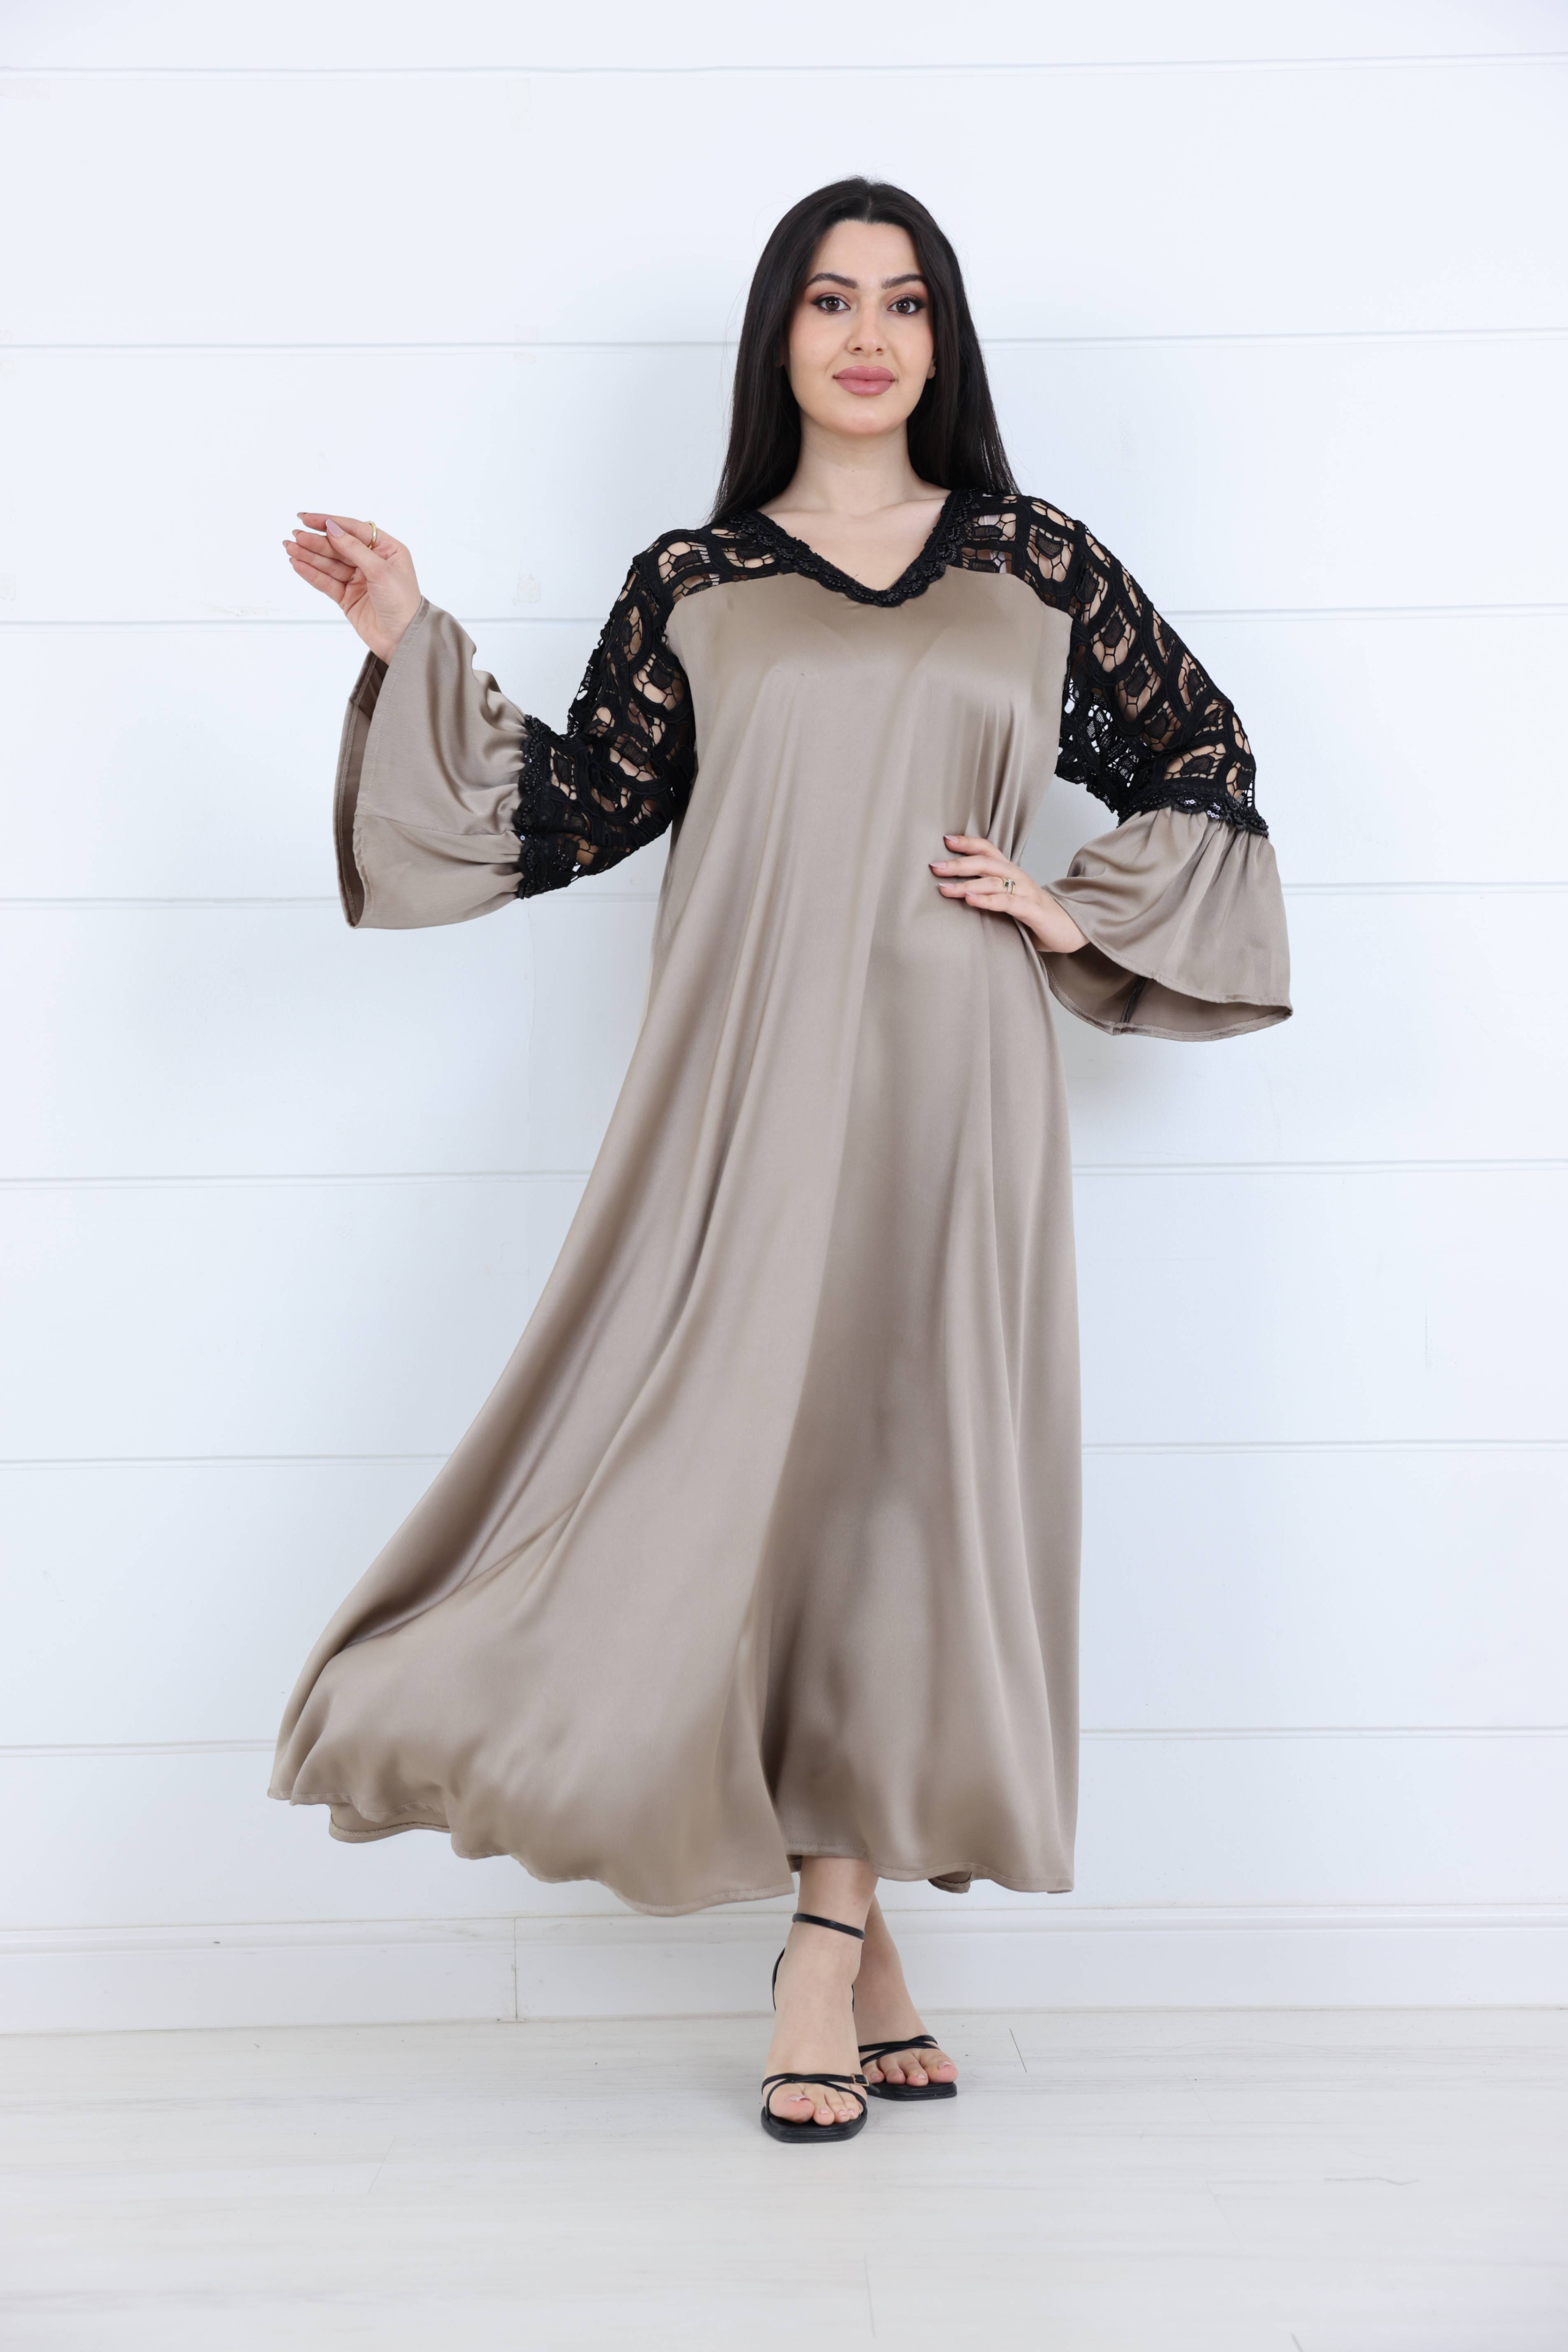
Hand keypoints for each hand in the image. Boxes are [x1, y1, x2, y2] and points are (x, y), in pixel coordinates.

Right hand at [282, 512, 422, 661]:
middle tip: (295, 536)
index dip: (329, 523)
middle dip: (316, 541)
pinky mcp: (348, 597)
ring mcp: (359, 580)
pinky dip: (312, 574)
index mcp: (387, 550)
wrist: (403, 640)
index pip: (354, 530)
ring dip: (309, 556)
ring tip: (290, 548)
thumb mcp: (381, 571)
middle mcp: (372, 563)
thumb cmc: (403, 604)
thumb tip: (332, 529)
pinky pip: (327, 582)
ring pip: (330, 564)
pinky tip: (298, 564)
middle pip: (339, 547)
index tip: (307, 519)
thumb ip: (354, 549)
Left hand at [932, 833, 1086, 953]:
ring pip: (993, 881)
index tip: (946, 839)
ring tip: (945, 888)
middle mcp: (1018, 877)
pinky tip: (971, 900)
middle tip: (935, 868)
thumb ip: (990, 893)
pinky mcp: (1032, 910)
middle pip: (986, 862)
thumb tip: (957, 892)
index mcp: (1011, 873)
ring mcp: (1026, 892)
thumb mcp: (1010, 899)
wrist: (1070, 930)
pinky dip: (987, 900)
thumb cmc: (1036, 915)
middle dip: (959, 863)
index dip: (968, 843)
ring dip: (966, 884)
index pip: (988, 850)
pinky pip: (1007, 902)